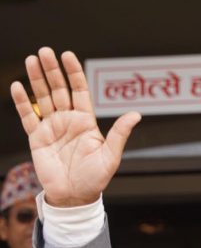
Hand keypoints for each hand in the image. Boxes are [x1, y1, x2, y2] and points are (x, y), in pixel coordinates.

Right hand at [9, 47, 139, 206]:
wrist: (74, 197)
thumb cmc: (95, 179)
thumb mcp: (111, 156)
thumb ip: (119, 134)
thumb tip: (136, 114)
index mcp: (86, 122)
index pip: (79, 91)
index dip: (74, 73)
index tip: (68, 55)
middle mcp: (68, 121)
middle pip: (58, 89)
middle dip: (52, 70)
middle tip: (45, 51)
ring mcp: (51, 128)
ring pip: (42, 97)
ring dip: (36, 79)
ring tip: (31, 60)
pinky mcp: (37, 138)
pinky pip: (28, 116)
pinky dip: (22, 102)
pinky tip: (18, 86)